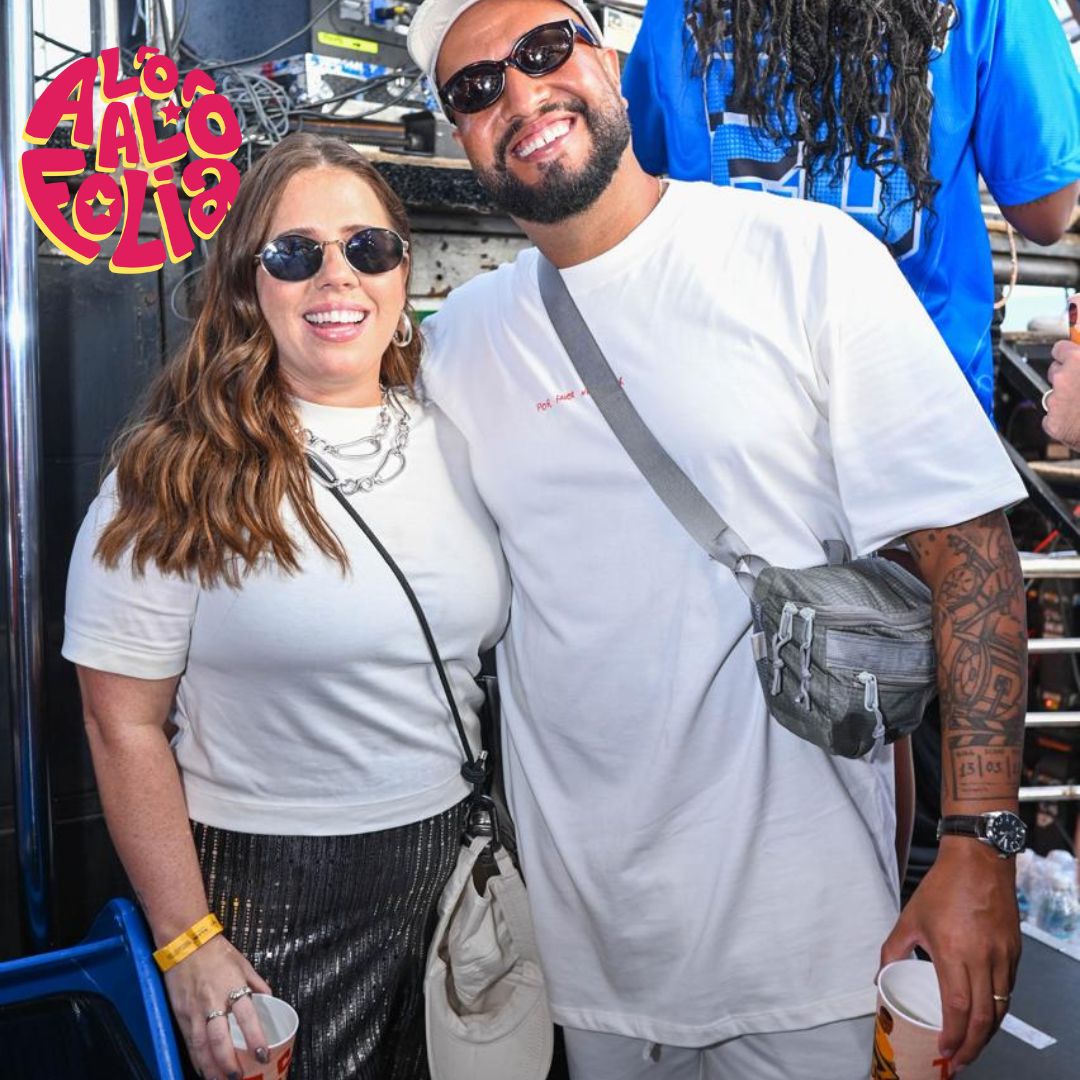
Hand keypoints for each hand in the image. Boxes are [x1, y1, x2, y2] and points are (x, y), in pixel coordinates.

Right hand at [163, 934, 272, 1079]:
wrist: (185, 942)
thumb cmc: (216, 951)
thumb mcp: (243, 963)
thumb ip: (257, 984)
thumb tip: (270, 999)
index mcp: (232, 986)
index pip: (247, 1016)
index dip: (255, 1037)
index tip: (263, 1053)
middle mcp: (212, 1001)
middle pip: (219, 1039)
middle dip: (229, 1062)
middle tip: (239, 1077)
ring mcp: (194, 1010)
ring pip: (201, 1047)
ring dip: (211, 1068)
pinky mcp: (181, 1015)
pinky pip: (189, 1043)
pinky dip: (197, 1060)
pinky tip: (203, 1071)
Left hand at [879, 838, 1019, 1071]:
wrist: (978, 861)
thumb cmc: (941, 888)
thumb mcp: (909, 918)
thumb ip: (892, 950)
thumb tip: (879, 978)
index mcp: (953, 951)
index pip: (957, 1008)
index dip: (953, 1036)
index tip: (945, 1053)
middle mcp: (982, 958)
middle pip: (983, 1018)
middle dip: (972, 1047)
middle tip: (960, 1062)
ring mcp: (1003, 956)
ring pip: (1000, 1008)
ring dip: (987, 1033)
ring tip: (972, 1046)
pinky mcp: (1014, 952)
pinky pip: (1008, 990)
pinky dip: (998, 1009)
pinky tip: (986, 1017)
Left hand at [1042, 339, 1079, 449]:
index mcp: (1078, 360)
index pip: (1060, 349)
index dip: (1067, 355)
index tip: (1070, 359)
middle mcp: (1063, 378)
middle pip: (1055, 372)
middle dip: (1067, 378)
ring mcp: (1055, 401)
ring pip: (1054, 396)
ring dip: (1066, 400)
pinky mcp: (1053, 422)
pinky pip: (1053, 418)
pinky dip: (1063, 420)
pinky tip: (1079, 421)